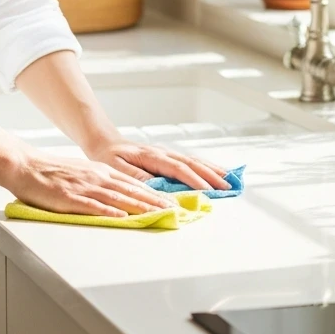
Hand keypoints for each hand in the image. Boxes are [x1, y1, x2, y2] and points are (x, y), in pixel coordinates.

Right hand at [4, 147, 180, 218]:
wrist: (25, 165)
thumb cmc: (51, 172)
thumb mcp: (81, 173)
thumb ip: (100, 183)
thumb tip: (120, 197)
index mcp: (100, 172)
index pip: (134, 184)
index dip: (155, 194)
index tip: (172, 203)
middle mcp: (97, 177)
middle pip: (132, 190)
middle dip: (156, 202)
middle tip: (176, 211)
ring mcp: (84, 188)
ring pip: (118, 198)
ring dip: (141, 207)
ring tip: (158, 214)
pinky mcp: (70, 198)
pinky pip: (93, 206)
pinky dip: (110, 211)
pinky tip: (122, 217)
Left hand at [84, 139, 232, 191]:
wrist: (105, 142)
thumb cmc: (109, 157)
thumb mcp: (117, 168)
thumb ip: (138, 177)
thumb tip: (159, 188)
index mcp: (151, 156)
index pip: (177, 168)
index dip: (194, 180)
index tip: (208, 191)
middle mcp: (162, 152)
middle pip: (191, 163)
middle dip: (210, 175)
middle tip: (228, 188)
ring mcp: (166, 153)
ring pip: (193, 160)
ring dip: (211, 170)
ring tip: (229, 179)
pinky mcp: (167, 157)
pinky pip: (189, 161)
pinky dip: (204, 167)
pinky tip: (215, 172)